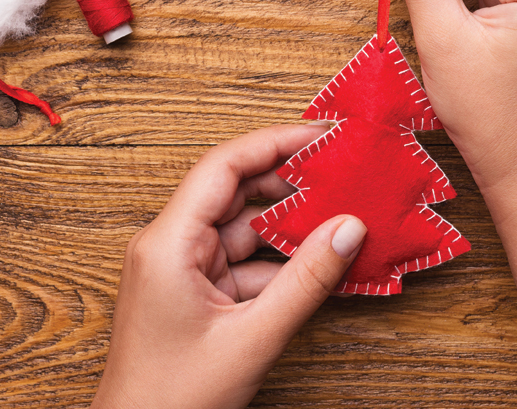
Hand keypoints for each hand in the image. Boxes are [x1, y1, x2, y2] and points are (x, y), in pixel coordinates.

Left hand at [91, 124, 366, 408]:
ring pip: (244, 229)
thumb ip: (306, 281)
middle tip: (342, 171)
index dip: (276, 142)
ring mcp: (181, 270)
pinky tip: (319, 264)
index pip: (225, 166)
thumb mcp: (252, 338)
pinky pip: (244, 263)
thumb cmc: (173, 399)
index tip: (323, 133)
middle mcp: (170, 246)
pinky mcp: (194, 294)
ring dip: (290, 227)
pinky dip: (281, 263)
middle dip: (290, 182)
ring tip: (341, 216)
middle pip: (236, 192)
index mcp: (168, 243)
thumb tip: (348, 228)